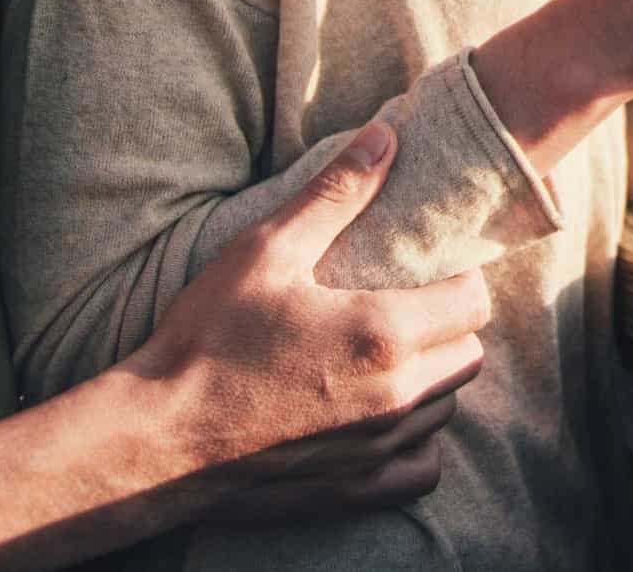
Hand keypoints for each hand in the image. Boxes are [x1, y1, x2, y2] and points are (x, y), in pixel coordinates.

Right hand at [131, 121, 490, 521]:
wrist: (159, 439)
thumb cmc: (210, 336)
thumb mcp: (267, 248)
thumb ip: (336, 192)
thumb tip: (385, 138)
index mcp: (381, 333)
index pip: (473, 303)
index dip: (460, 277)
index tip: (429, 266)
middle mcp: (395, 398)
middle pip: (468, 355)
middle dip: (448, 324)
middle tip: (406, 302)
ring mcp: (378, 452)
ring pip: (446, 409)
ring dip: (430, 378)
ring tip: (385, 352)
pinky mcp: (358, 492)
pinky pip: (421, 466)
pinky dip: (413, 440)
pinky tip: (376, 413)